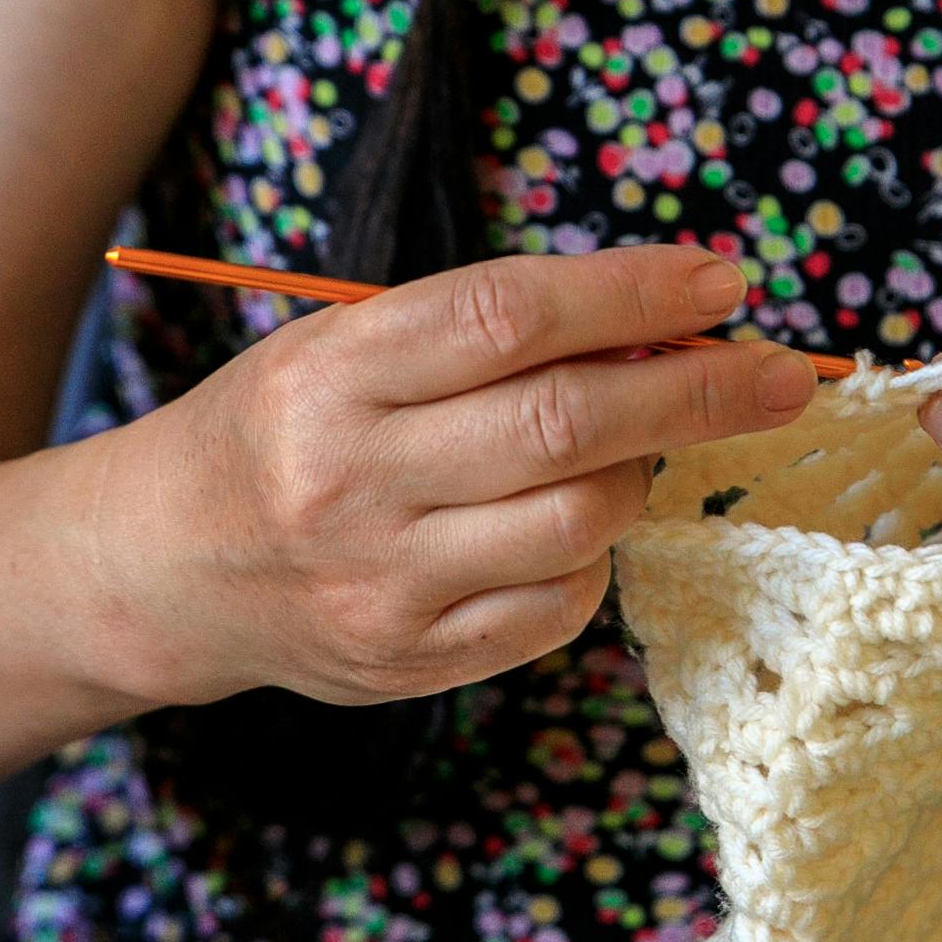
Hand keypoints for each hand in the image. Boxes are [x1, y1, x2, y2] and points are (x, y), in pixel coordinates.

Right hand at [104, 246, 814, 708]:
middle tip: (784, 371)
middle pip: (568, 424)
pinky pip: (558, 607)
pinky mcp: (408, 660)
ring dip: (642, 476)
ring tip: (640, 449)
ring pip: (578, 521)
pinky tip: (574, 524)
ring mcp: (380, 581)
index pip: (511, 315)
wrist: (158, 566)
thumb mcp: (346, 346)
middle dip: (700, 390)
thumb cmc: (282, 429)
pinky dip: (594, 557)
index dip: (633, 294)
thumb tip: (663, 323)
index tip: (723, 281)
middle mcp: (351, 477)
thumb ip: (486, 335)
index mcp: (333, 371)